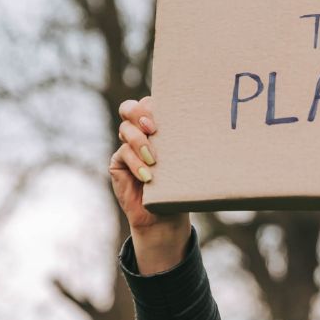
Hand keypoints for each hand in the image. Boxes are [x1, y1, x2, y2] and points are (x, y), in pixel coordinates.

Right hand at [109, 96, 188, 243]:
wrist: (165, 216)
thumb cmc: (180, 187)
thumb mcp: (184, 162)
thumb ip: (182, 142)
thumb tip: (200, 122)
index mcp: (158, 127)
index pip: (148, 103)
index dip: (150, 105)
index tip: (161, 119)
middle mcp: (140, 132)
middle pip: (128, 108)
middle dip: (138, 113)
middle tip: (152, 129)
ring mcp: (127, 146)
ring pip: (125, 129)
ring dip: (140, 143)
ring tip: (154, 161)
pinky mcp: (118, 162)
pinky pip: (123, 153)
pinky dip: (136, 163)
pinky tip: (147, 177)